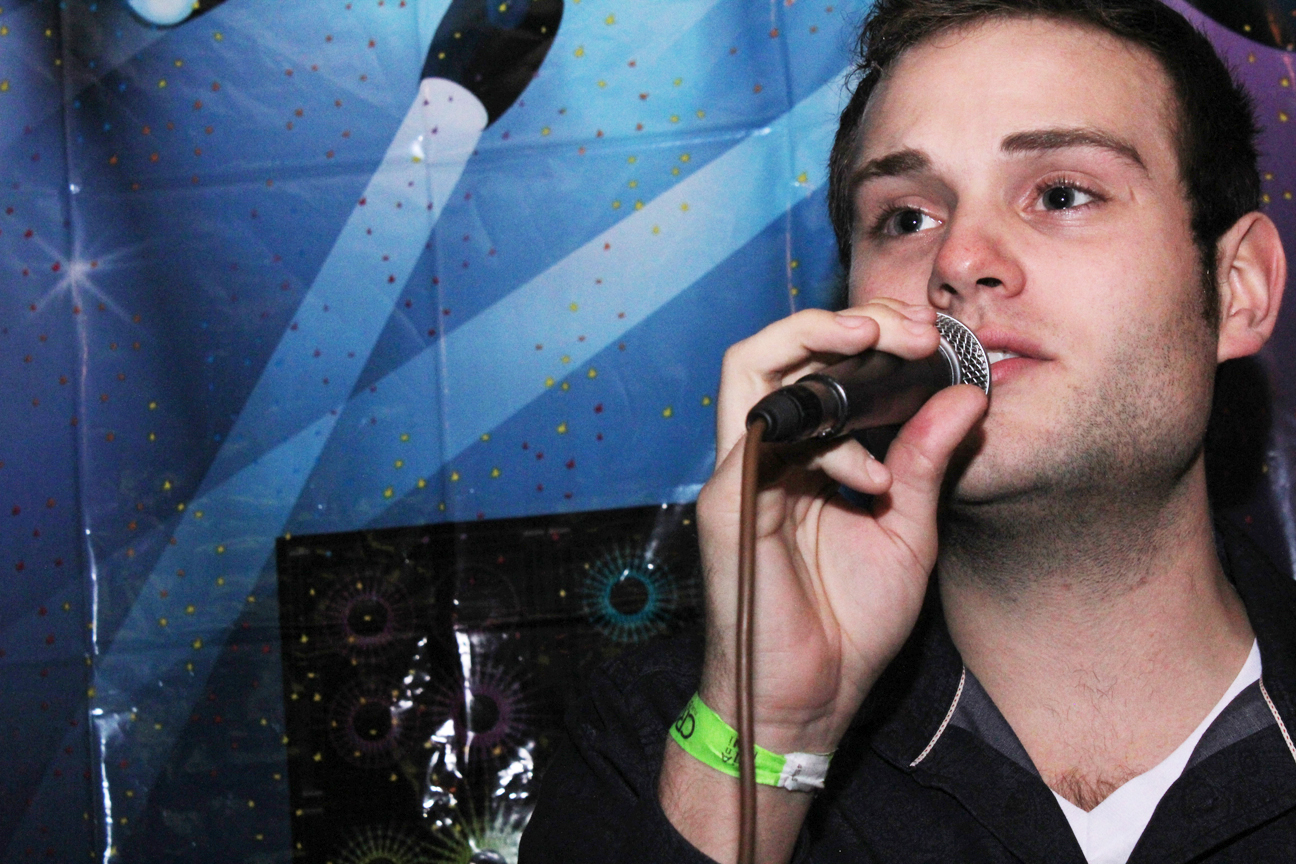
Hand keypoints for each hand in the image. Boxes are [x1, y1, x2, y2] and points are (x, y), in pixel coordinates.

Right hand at [695, 300, 987, 752]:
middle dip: (851, 322)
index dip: (872, 334)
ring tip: (880, 342)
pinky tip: (869, 475)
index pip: (819, 364)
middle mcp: (768, 454)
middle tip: (916, 331)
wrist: (812, 698)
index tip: (935, 340)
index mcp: (806, 457)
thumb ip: (927, 460)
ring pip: (750, 363)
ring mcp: (741, 473)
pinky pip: (753, 428)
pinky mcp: (727, 502)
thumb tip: (967, 394)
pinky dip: (820, 434)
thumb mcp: (908, 529)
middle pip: (784, 348)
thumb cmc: (851, 623)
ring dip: (816, 337)